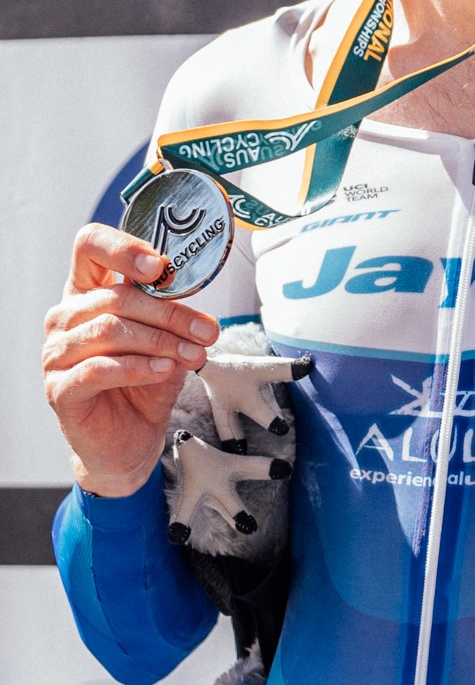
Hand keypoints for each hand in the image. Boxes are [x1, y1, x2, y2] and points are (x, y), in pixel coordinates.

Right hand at [44, 223, 218, 497]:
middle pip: (115, 297)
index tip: (161, 266)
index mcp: (88, 293)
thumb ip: (172, 313)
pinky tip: (165, 371)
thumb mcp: (168, 340)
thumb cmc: (147, 381)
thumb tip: (194, 299)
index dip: (123, 248)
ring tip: (194, 354)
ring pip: (109, 331)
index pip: (90, 247)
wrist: (132, 437)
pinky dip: (138, 367)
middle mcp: (66, 319)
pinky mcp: (59, 389)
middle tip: (208, 330)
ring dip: (160, 341)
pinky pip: (98, 369)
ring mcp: (57, 354)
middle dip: (170, 314)